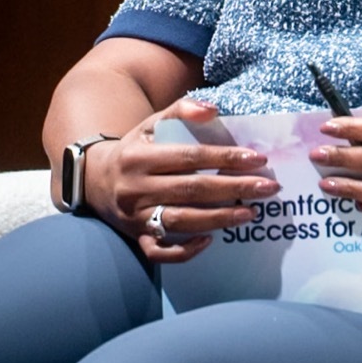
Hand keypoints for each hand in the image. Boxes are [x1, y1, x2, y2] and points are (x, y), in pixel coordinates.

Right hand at [82, 99, 273, 261]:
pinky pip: (160, 252)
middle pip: (192, 189)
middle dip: (234, 188)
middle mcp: (135, 188)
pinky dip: (185, 251)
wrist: (93, 180)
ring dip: (220, 219)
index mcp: (139, 157)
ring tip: (251, 212)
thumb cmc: (135, 150)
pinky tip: (211, 240)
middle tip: (269, 188)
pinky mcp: (136, 237)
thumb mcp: (150, 125)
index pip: (189, 157)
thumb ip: (180, 110)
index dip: (225, 158)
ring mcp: (135, 216)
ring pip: (181, 221)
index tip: (258, 159)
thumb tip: (212, 110)